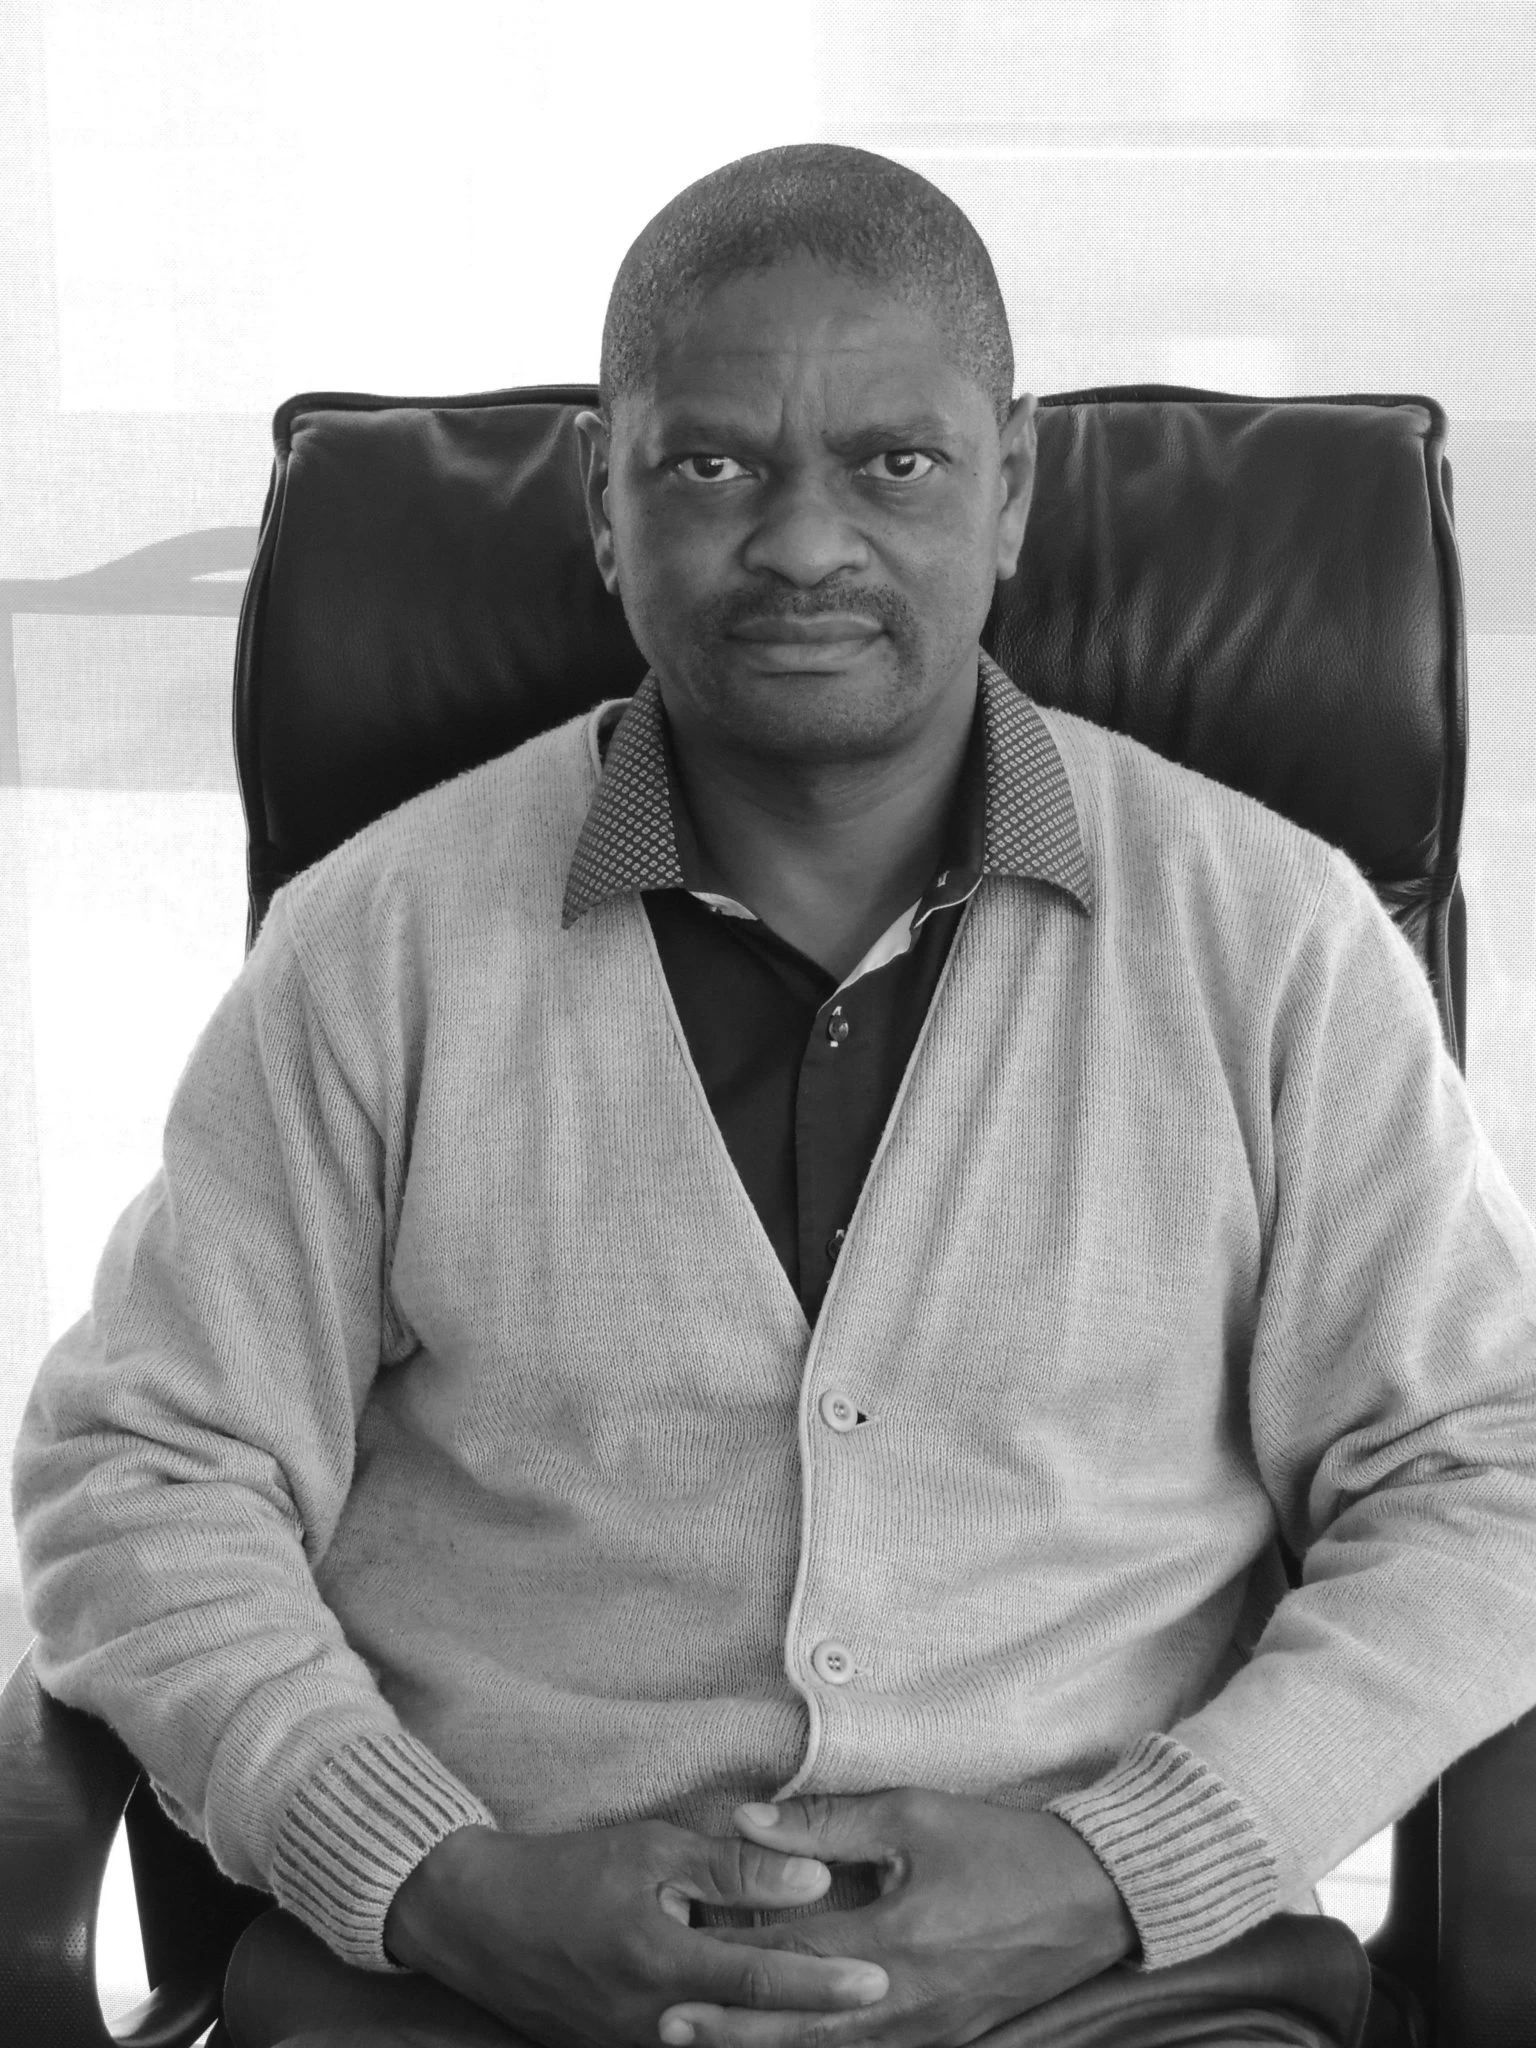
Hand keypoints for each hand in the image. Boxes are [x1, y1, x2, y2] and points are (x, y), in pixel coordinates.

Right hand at [381, 1821, 889, 2047]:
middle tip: (889, 2005)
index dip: (826, 1980)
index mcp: (664, 1964)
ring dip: (787, 2032)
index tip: (882, 1976)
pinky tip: (779, 2022)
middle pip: (757, 2030)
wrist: (481, 1923)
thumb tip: (813, 1877)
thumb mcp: (649, 1850)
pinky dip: (744, 2036)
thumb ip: (731, 1865)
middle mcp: (659, 2023)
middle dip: (823, 2023)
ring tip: (847, 2017)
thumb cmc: (568, 1874)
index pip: (764, 1977)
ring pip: (733, 2046)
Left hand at [656, 1789, 1137, 2047]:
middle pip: (799, 2030)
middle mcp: (904, 2003)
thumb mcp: (914, 1816)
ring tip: (707, 2045)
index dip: (730, 1960)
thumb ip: (827, 1824)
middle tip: (665, 2027)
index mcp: (894, 1943)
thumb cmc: (1000, 1846)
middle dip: (731, 2033)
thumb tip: (746, 1820)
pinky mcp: (943, 2039)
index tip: (673, 1954)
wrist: (1091, 1898)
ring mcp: (926, 2032)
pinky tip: (788, 2044)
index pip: (790, 1960)